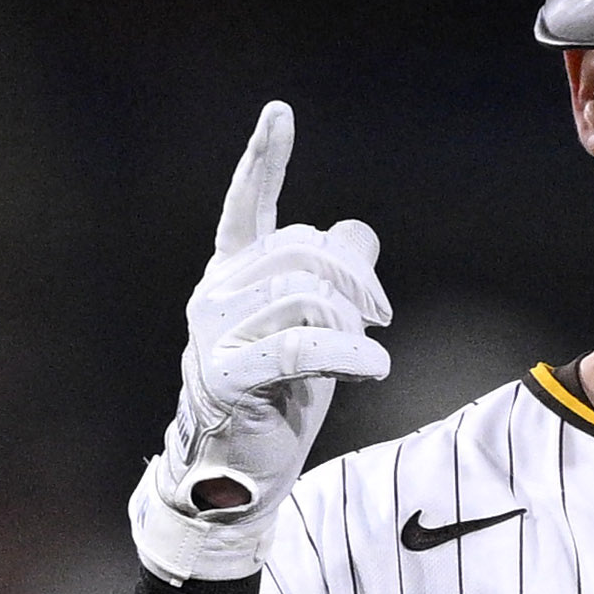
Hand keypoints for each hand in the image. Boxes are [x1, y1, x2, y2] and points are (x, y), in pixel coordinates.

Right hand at [131, 102, 391, 586]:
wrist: (235, 480)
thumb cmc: (274, 402)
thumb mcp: (314, 334)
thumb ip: (335, 282)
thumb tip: (361, 233)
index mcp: (232, 276)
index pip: (248, 207)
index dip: (265, 161)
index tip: (279, 113)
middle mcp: (215, 295)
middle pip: (304, 252)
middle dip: (357, 279)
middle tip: (381, 317)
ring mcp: (212, 334)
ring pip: (307, 297)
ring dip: (353, 326)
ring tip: (366, 358)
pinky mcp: (224, 375)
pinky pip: (299, 345)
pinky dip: (347, 354)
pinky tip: (370, 368)